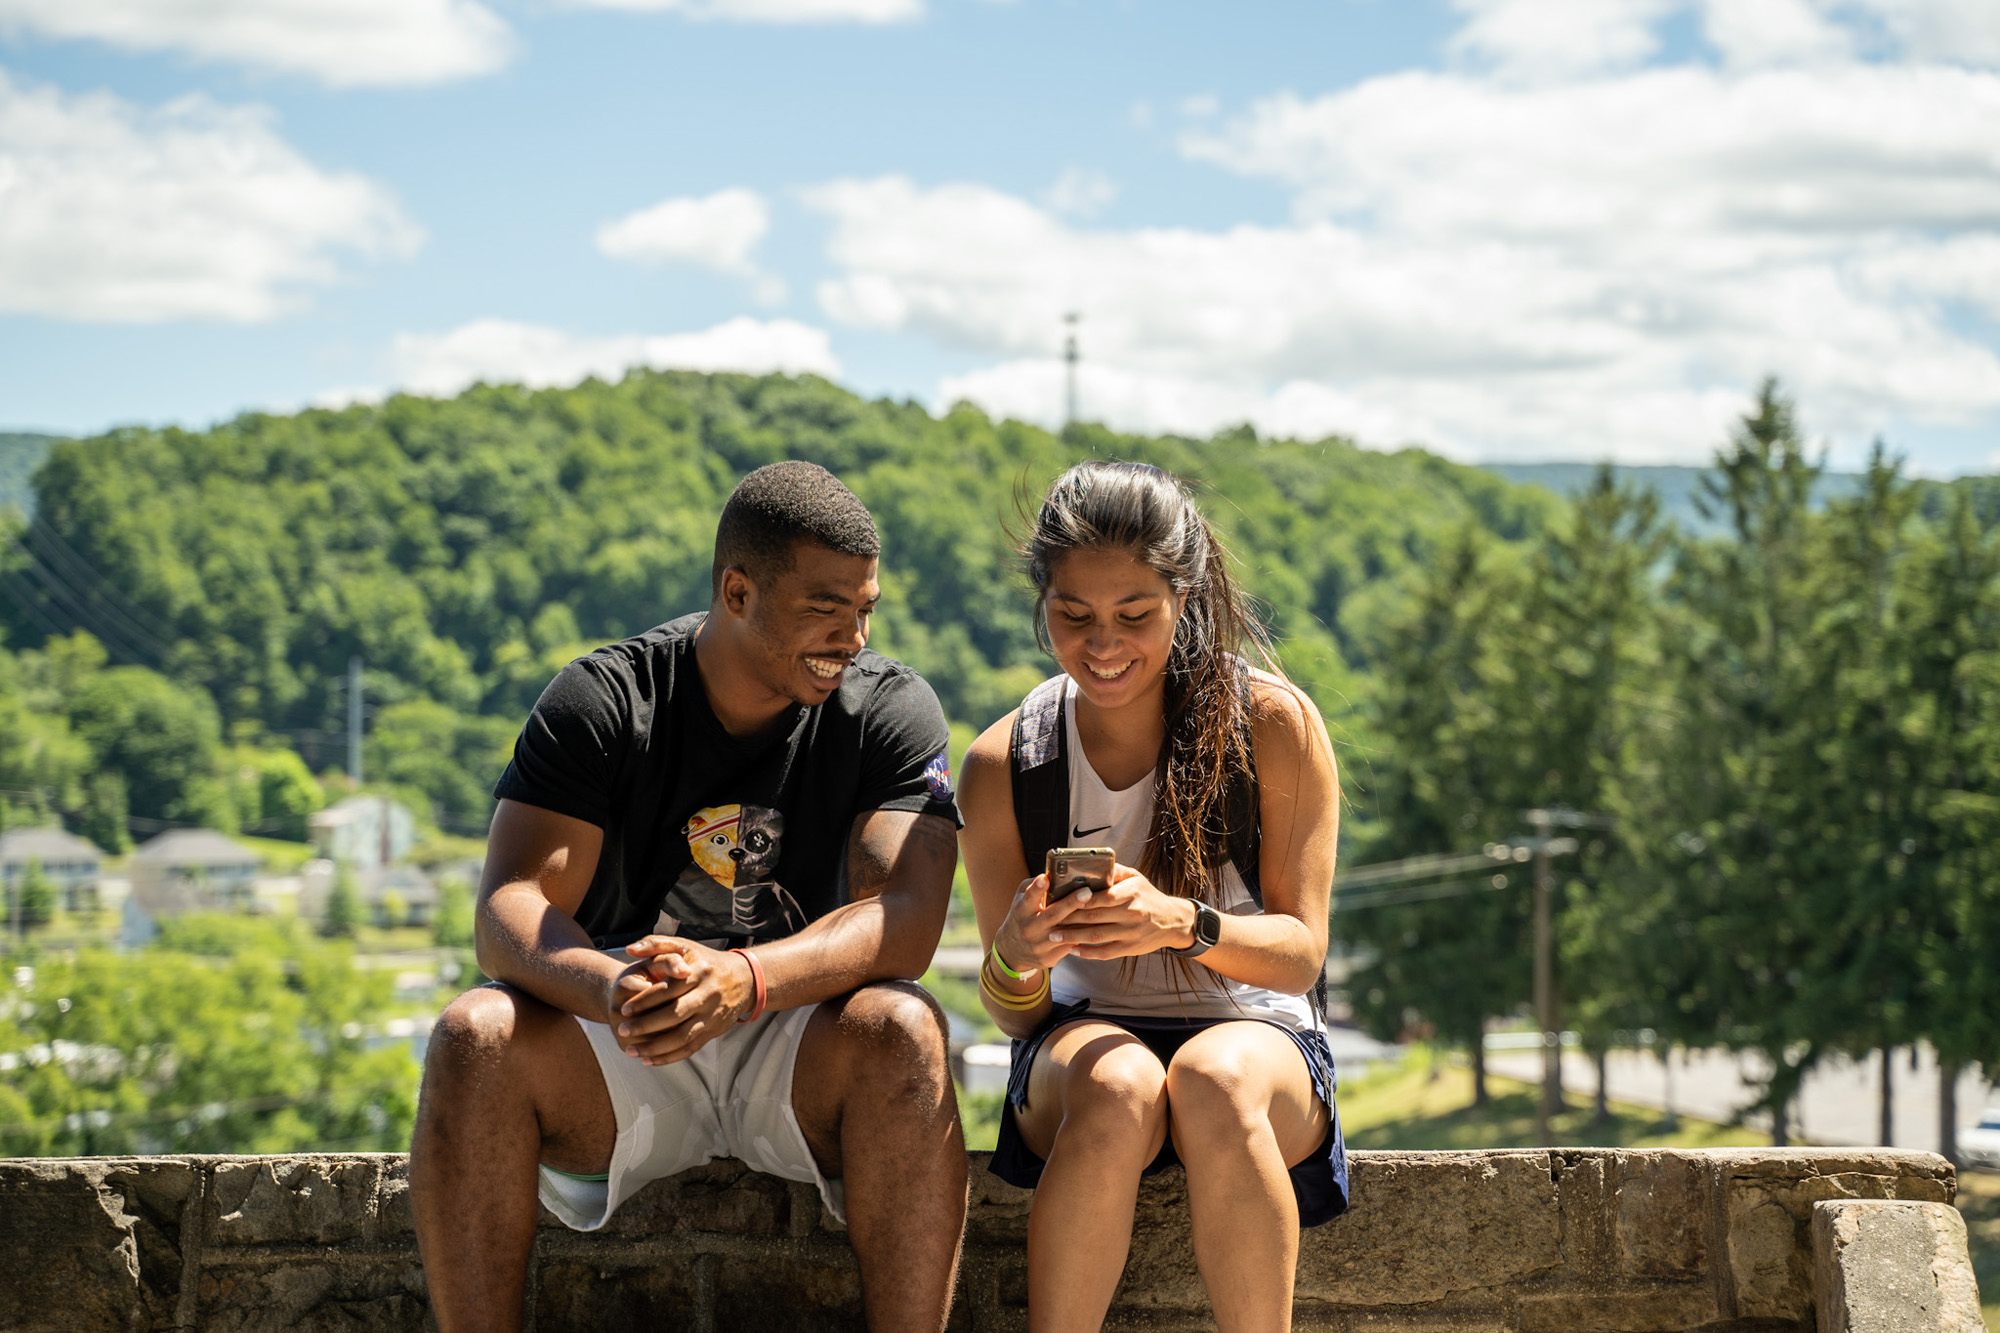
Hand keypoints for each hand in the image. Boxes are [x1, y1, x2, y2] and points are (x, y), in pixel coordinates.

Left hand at [604, 936, 754, 1065]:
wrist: (746, 979)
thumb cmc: (707, 961)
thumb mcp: (685, 946)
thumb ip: (656, 944)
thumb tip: (630, 949)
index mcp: (698, 973)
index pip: (668, 989)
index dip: (645, 1000)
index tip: (625, 1009)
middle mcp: (707, 995)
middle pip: (674, 1014)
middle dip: (646, 1025)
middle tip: (623, 1029)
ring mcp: (711, 1016)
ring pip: (682, 1037)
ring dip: (655, 1047)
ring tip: (631, 1051)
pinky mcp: (714, 1032)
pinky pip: (690, 1049)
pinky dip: (669, 1057)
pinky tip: (649, 1059)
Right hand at [991, 873, 1089, 975]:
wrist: (1014, 950)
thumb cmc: (1023, 916)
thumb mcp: (1022, 900)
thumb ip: (1034, 887)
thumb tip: (1055, 872)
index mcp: (1022, 910)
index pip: (1029, 898)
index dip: (1037, 888)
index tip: (1045, 878)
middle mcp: (1030, 928)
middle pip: (1053, 915)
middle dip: (1071, 903)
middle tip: (1087, 892)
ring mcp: (1040, 944)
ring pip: (1066, 932)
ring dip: (1083, 921)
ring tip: (1101, 909)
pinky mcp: (1049, 957)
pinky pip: (1070, 945)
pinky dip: (1084, 935)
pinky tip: (1098, 926)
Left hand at [1052, 864, 1197, 960]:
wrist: (1172, 921)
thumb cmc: (1148, 896)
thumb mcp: (1136, 877)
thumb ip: (1115, 871)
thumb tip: (1092, 863)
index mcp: (1131, 893)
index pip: (1101, 896)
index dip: (1079, 899)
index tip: (1060, 898)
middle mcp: (1132, 913)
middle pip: (1094, 916)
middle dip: (1069, 918)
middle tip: (1048, 918)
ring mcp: (1130, 933)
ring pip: (1096, 936)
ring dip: (1072, 937)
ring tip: (1053, 936)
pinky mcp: (1130, 949)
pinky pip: (1104, 952)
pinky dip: (1086, 952)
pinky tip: (1072, 950)